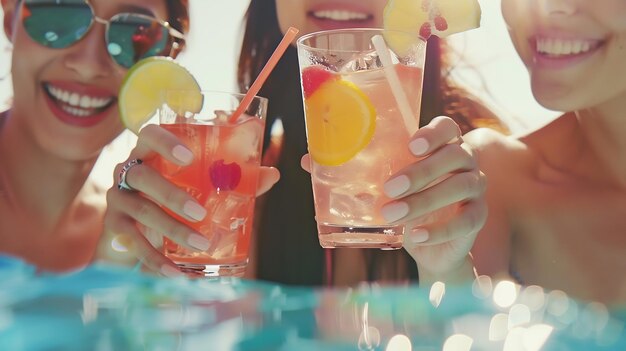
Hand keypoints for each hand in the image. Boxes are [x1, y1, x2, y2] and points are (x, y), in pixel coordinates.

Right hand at [100, 125, 279, 275]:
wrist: (134, 230)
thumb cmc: (173, 198)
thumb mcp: (199, 186)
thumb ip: (234, 178)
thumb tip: (272, 174)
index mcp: (150, 153)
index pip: (149, 134)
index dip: (165, 142)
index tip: (189, 156)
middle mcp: (128, 171)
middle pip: (143, 176)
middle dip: (172, 195)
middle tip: (200, 212)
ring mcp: (118, 199)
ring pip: (142, 210)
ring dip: (172, 229)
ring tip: (200, 243)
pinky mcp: (114, 227)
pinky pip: (134, 243)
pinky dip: (155, 260)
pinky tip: (176, 272)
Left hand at [381, 116, 485, 284]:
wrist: (430, 247)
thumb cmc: (407, 205)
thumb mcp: (386, 190)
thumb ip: (366, 179)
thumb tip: (321, 170)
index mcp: (443, 145)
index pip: (447, 127)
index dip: (433, 133)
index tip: (411, 146)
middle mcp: (465, 161)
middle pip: (454, 155)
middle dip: (421, 171)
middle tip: (391, 187)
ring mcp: (476, 188)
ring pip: (461, 186)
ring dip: (425, 199)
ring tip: (393, 214)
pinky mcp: (478, 216)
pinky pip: (467, 219)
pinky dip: (441, 229)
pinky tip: (416, 234)